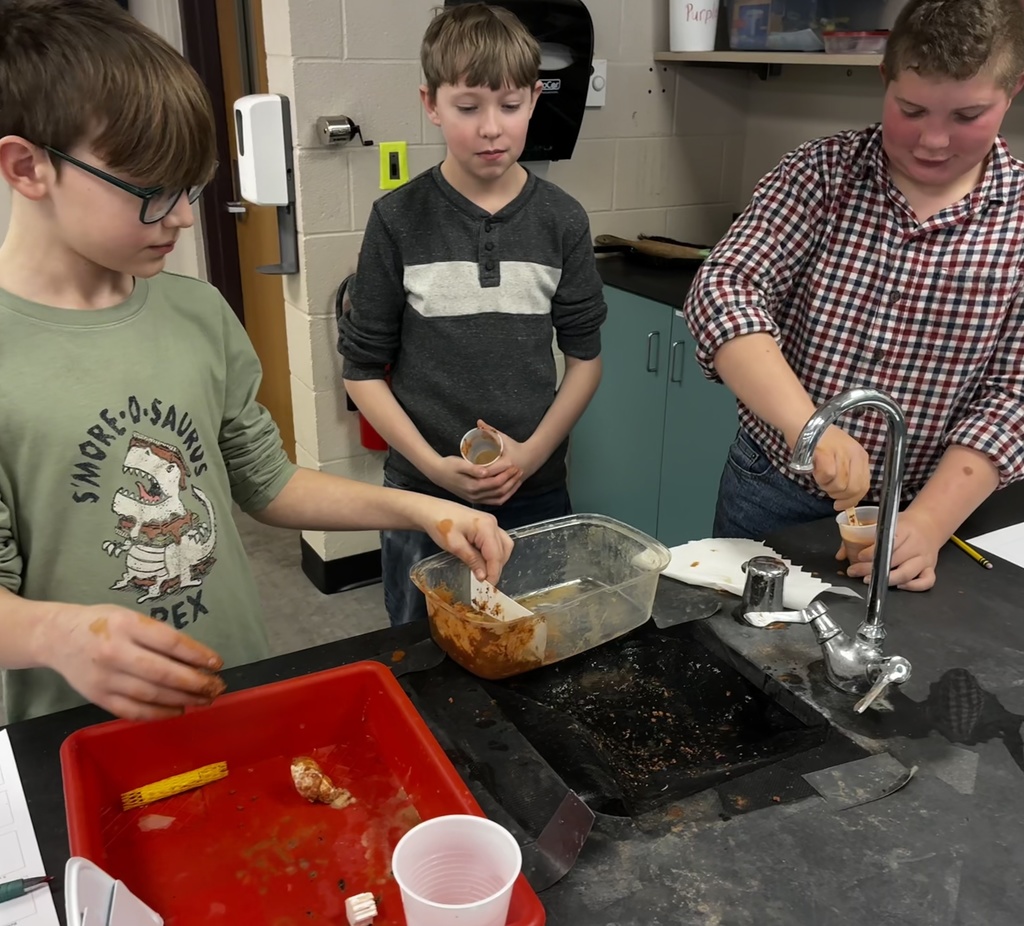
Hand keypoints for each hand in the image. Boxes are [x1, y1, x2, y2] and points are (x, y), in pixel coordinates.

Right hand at [41, 604, 225, 720]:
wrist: (57, 637)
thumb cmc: (103, 623)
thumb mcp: (130, 616)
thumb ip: (158, 635)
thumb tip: (196, 658)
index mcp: (127, 625)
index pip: (171, 642)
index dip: (198, 655)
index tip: (217, 663)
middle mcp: (115, 652)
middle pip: (163, 672)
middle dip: (196, 682)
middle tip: (217, 686)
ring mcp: (105, 678)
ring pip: (151, 694)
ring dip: (183, 699)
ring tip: (205, 699)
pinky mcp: (97, 697)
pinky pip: (133, 710)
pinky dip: (159, 713)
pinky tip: (178, 710)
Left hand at [414, 498, 513, 583]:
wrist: (431, 510)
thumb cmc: (440, 525)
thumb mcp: (455, 545)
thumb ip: (472, 560)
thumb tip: (483, 577)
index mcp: (486, 527)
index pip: (496, 555)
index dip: (493, 573)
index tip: (488, 588)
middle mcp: (493, 524)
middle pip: (503, 551)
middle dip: (496, 568)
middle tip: (486, 583)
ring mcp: (491, 523)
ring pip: (504, 546)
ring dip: (497, 561)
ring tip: (486, 573)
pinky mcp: (486, 525)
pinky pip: (497, 541)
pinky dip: (494, 553)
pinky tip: (484, 561)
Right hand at [427, 454, 523, 504]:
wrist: (438, 474)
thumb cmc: (448, 466)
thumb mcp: (459, 464)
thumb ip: (472, 468)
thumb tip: (485, 472)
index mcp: (473, 486)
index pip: (495, 482)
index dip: (506, 474)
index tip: (514, 465)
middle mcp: (475, 495)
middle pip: (499, 490)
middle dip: (511, 480)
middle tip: (519, 470)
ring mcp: (476, 499)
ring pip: (499, 497)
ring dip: (510, 488)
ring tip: (517, 477)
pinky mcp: (475, 499)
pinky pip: (493, 501)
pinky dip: (503, 496)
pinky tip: (509, 488)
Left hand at [471, 419, 543, 504]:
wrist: (533, 456)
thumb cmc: (515, 446)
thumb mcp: (503, 438)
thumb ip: (490, 430)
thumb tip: (478, 422)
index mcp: (506, 462)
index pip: (488, 470)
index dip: (476, 472)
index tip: (467, 471)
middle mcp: (510, 473)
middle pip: (491, 482)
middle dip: (479, 483)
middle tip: (467, 482)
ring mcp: (513, 481)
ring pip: (498, 491)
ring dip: (487, 491)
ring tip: (475, 489)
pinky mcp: (515, 486)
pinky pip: (506, 495)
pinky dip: (497, 496)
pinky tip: (488, 496)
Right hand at [809, 425, 870, 510]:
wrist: (803, 422)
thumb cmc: (819, 440)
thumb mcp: (841, 455)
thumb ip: (848, 474)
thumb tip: (847, 496)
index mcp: (861, 456)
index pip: (864, 486)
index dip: (852, 500)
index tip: (840, 505)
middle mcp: (855, 454)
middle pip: (853, 489)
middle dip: (838, 496)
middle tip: (827, 490)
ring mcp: (841, 453)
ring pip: (840, 485)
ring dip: (826, 486)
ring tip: (819, 476)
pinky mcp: (827, 453)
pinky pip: (827, 476)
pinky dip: (819, 478)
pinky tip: (814, 471)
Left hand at [840, 508, 942, 590]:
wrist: (930, 524)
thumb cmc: (903, 525)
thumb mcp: (884, 523)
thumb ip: (861, 537)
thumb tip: (840, 555)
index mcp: (904, 529)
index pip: (889, 541)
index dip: (873, 551)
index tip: (859, 556)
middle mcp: (916, 545)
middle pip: (895, 560)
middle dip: (872, 568)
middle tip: (855, 572)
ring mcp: (925, 558)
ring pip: (908, 573)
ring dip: (888, 580)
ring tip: (870, 580)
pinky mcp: (931, 567)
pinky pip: (927, 581)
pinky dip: (913, 586)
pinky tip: (899, 586)